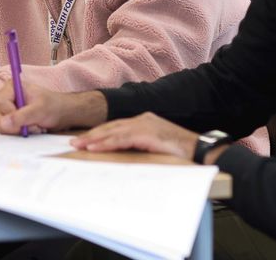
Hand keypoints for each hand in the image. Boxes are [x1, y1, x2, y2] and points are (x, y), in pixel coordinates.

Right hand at [0, 84, 106, 134]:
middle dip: (17, 125)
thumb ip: (21, 116)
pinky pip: (9, 131)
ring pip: (3, 126)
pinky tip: (33, 129)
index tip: (25, 120)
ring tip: (36, 126)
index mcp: (11, 87)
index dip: (10, 114)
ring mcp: (8, 110)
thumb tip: (2, 124)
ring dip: (20, 130)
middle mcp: (6, 97)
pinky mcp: (11, 120)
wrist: (63, 114)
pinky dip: (21, 133)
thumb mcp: (40, 110)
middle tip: (34, 125)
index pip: (0, 103)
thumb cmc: (54, 106)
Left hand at [70, 112, 197, 159]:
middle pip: (111, 126)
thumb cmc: (182, 152)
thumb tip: (125, 155)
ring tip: (79, 145)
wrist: (200, 150)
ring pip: (113, 131)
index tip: (85, 139)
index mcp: (145, 121)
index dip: (100, 133)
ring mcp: (145, 124)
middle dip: (92, 134)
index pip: (116, 126)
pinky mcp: (147, 133)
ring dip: (94, 139)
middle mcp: (143, 119)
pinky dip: (106, 143)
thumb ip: (141, 146)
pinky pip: (121, 138)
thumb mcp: (156, 146)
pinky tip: (94, 147)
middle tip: (74, 141)